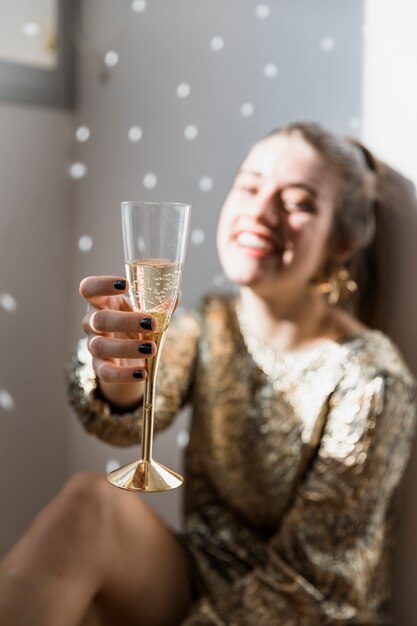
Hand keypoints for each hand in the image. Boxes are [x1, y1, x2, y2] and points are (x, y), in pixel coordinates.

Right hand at [79, 276, 156, 406]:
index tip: (125, 284)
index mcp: (101, 302)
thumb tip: (176, 296)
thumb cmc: (135, 322)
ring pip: (100, 346)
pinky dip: (123, 374)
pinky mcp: (99, 366)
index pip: (89, 288)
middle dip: (126, 321)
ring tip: (151, 349)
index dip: (102, 284)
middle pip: (99, 319)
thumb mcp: (144, 310)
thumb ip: (159, 305)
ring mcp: (93, 344)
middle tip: (152, 323)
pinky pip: (105, 372)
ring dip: (127, 347)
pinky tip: (142, 372)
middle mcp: (92, 322)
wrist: (128, 353)